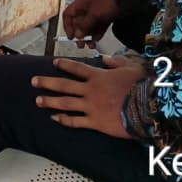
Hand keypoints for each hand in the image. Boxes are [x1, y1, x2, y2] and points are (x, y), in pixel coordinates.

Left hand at [31, 55, 146, 137]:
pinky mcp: (95, 122)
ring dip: (49, 101)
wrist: (148, 108)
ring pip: (64, 103)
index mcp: (98, 76)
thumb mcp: (132, 67)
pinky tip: (54, 119)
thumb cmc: (142, 86)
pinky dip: (63, 120)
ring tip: (38, 100)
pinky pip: (75, 121)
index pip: (77, 68)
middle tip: (33, 81)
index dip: (64, 65)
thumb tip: (106, 59)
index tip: (54, 63)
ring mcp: (90, 106)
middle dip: (46, 82)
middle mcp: (90, 90)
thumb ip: (117, 62)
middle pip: (63, 85)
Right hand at [62, 0, 119, 47]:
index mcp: (81, 2)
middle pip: (78, 23)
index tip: (71, 37)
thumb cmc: (108, 1)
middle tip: (81, 44)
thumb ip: (84, 25)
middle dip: (79, 34)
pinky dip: (97, 33)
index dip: (67, 26)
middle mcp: (87, 7)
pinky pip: (97, 27)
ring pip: (89, 26)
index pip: (68, 14)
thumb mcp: (94, 14)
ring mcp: (96, 12)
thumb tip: (77, 35)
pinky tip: (97, 39)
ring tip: (91, 45)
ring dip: (88, 36)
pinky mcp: (104, 16)